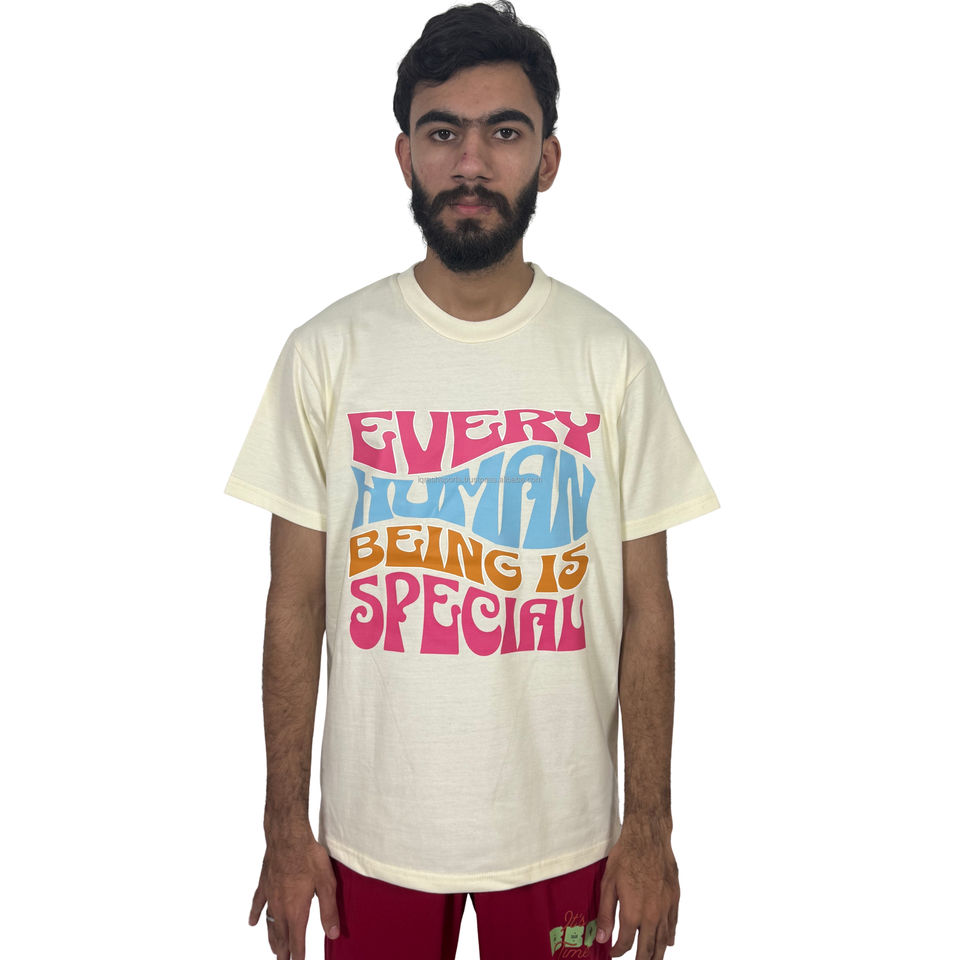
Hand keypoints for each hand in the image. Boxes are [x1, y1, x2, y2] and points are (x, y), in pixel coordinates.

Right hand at [249, 834, 340, 958]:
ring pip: (269, 924)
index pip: (297, 941)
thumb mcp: (326, 884)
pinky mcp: (264, 884)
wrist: (287, 836)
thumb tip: (333, 934)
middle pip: (281, 937)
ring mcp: (270, 896)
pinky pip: (258, 904)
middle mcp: (280, 908)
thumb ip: (329, 911)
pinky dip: (255, 914)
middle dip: (284, 952)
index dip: (298, 956)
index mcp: (296, 910)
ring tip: (274, 949)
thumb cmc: (309, 857)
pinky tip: (253, 922)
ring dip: (272, 938)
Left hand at [595, 816, 678, 958]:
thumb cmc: (625, 857)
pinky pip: (673, 925)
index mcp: (633, 913)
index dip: (618, 951)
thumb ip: (605, 914)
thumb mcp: (608, 884)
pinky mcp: (674, 899)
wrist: (648, 838)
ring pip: (663, 941)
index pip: (626, 944)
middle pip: (648, 949)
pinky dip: (669, 937)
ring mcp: (666, 908)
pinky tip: (667, 942)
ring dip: (656, 954)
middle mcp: (652, 915)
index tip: (613, 952)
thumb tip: (601, 938)